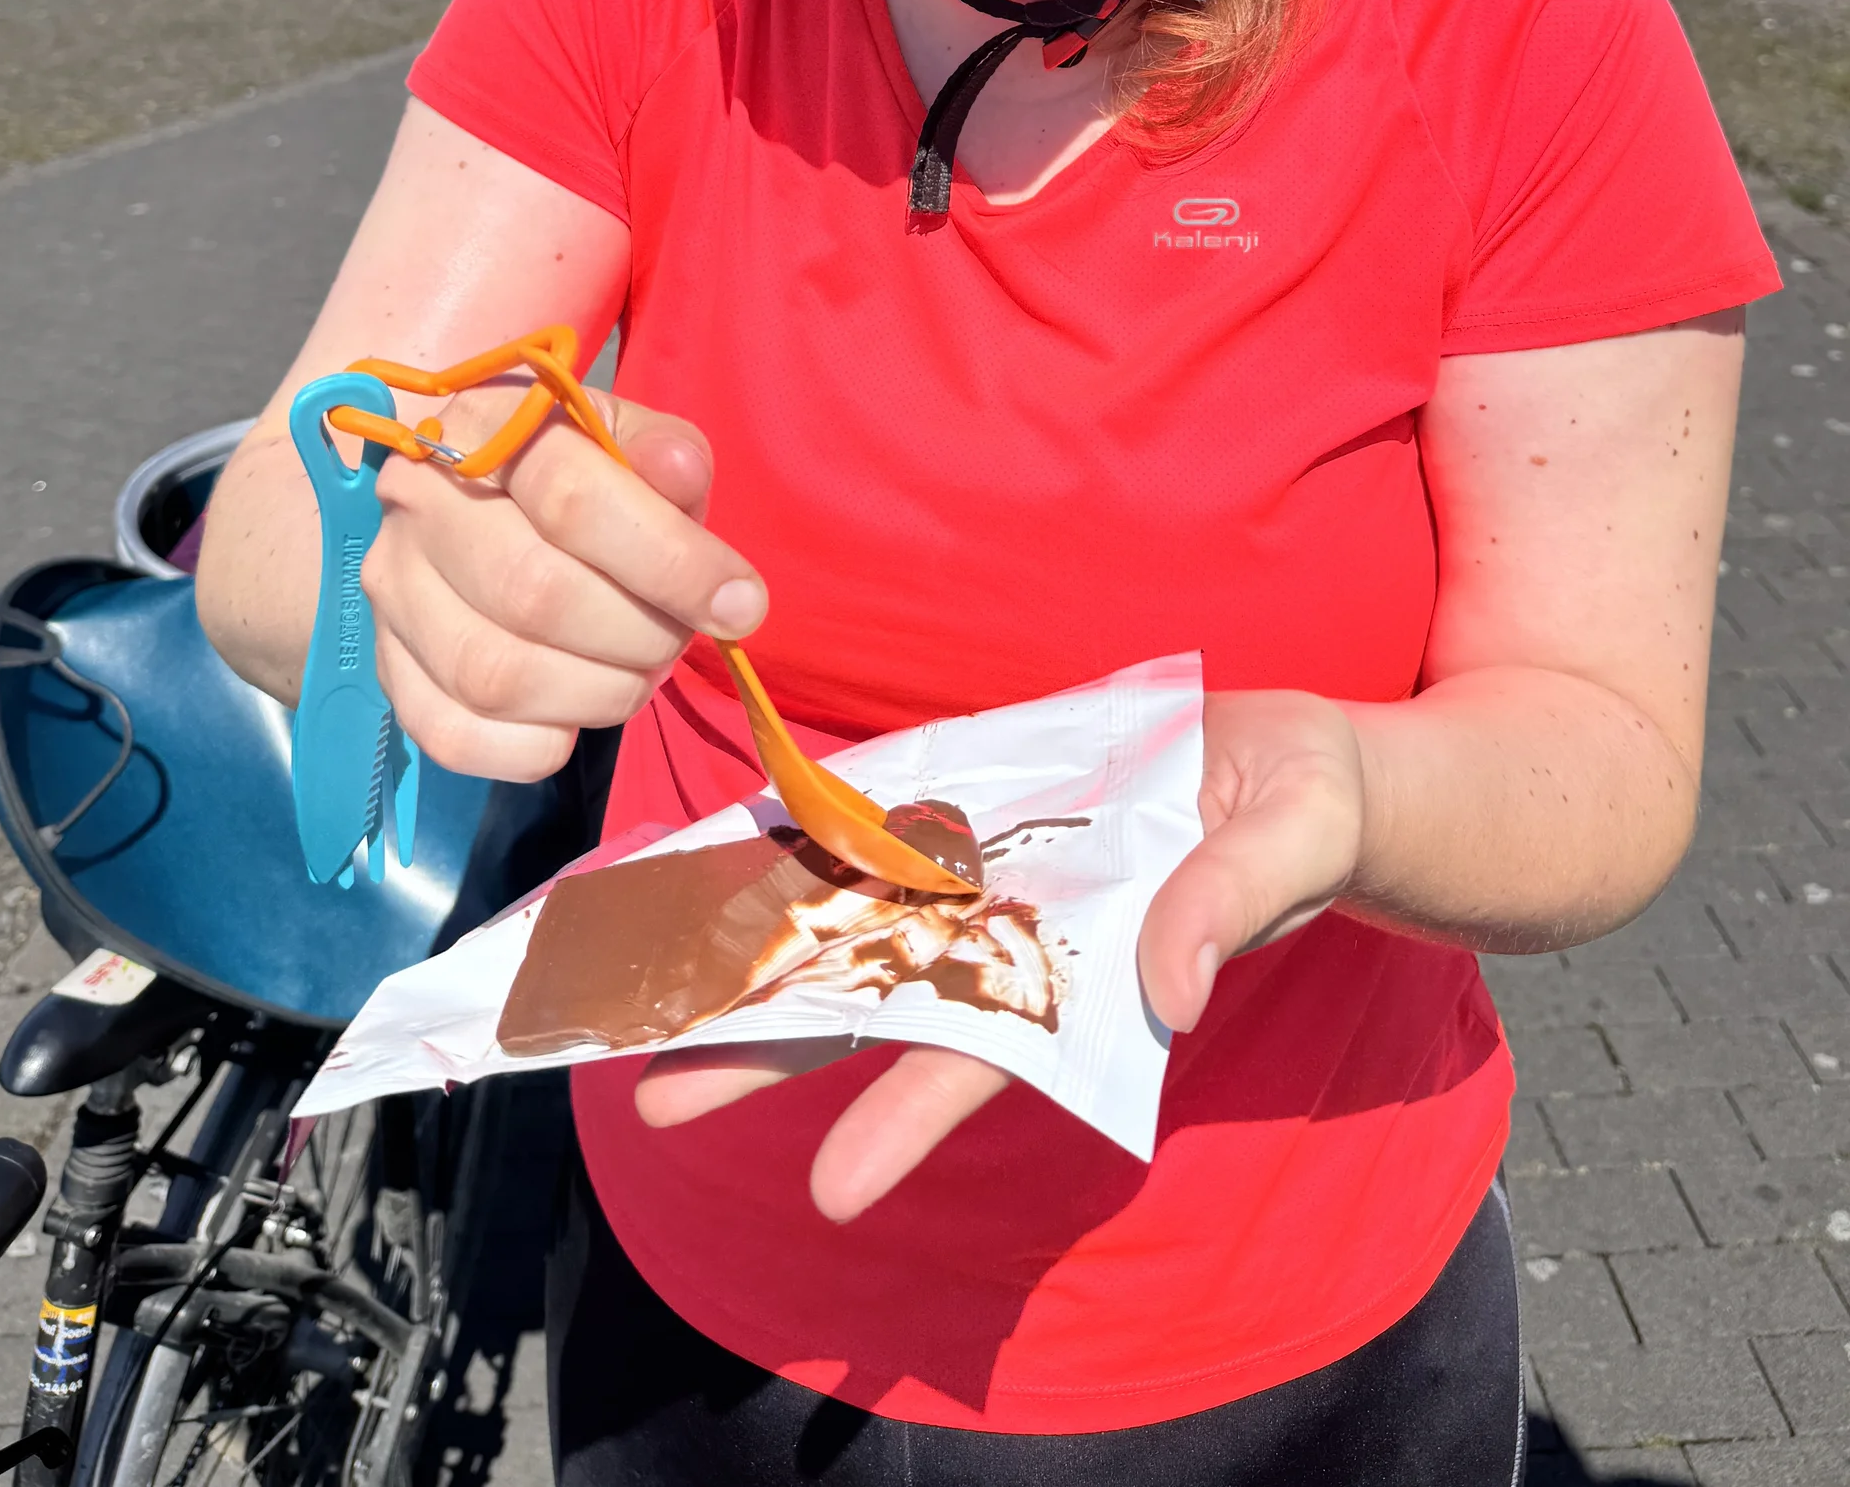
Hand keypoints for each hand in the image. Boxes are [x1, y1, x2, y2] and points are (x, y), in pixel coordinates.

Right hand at [360, 382, 767, 781]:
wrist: (476, 492)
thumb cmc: (575, 464)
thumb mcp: (626, 435)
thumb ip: (664, 453)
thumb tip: (680, 476)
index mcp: (483, 424)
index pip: (572, 497)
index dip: (671, 562)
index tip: (740, 603)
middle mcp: (418, 502)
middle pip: (534, 594)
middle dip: (641, 634)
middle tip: (681, 637)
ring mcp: (392, 589)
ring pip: (496, 675)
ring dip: (600, 693)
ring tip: (639, 672)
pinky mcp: (387, 666)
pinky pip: (455, 737)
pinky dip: (535, 747)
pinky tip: (576, 715)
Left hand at [637, 690, 1367, 1217]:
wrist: (1294, 762)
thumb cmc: (1302, 818)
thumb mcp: (1287, 848)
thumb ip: (1228, 907)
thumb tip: (1171, 982)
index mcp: (1083, 968)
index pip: (979, 1052)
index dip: (903, 1118)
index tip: (831, 1192)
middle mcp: (1016, 927)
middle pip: (875, 998)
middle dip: (767, 1047)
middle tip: (653, 1102)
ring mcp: (994, 863)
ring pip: (857, 912)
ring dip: (761, 942)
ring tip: (651, 979)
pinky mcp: (988, 792)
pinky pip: (886, 819)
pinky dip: (812, 834)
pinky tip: (735, 840)